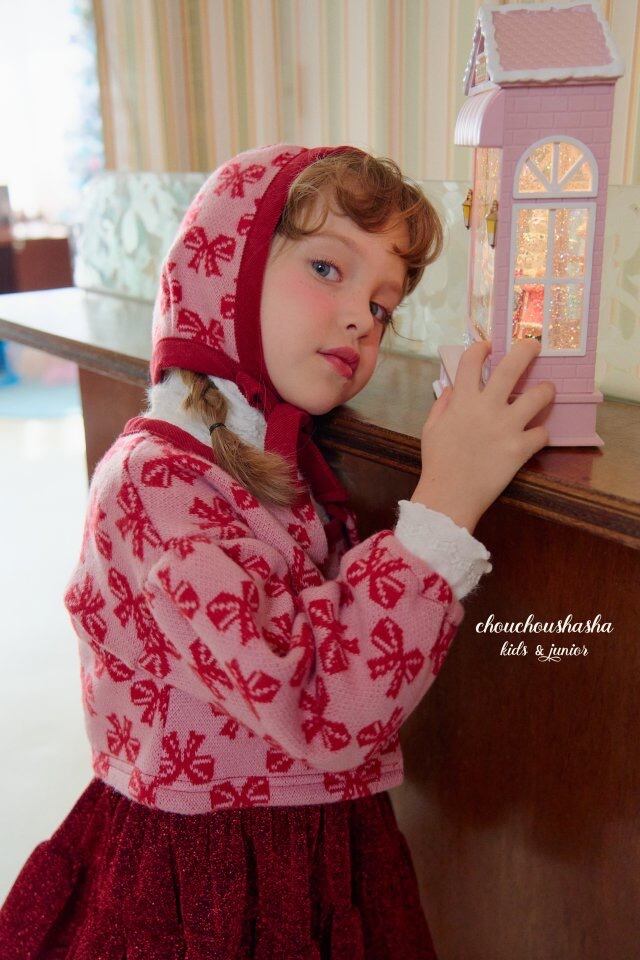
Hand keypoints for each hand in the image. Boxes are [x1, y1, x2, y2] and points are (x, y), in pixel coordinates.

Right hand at [411, 339, 554, 534]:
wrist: (449, 496)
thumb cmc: (437, 462)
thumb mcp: (431, 429)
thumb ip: (442, 405)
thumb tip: (452, 388)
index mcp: (463, 401)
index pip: (472, 361)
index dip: (481, 348)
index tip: (489, 346)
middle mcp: (487, 407)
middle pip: (512, 367)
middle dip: (527, 350)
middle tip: (535, 345)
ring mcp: (507, 427)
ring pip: (539, 396)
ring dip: (546, 390)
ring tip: (547, 390)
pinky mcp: (521, 448)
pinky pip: (542, 433)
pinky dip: (541, 433)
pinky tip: (536, 436)